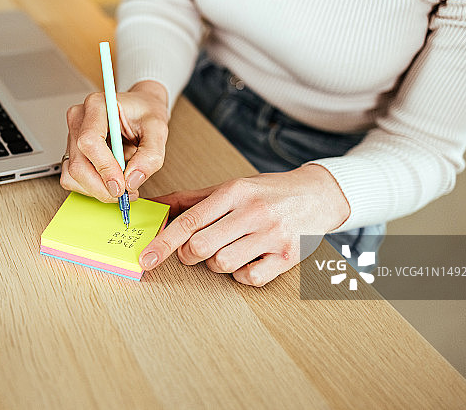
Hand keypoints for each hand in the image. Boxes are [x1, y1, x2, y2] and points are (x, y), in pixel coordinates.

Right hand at [61, 80, 169, 201]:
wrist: (140, 109)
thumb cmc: (145, 113)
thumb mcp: (158, 129)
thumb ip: (150, 155)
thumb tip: (133, 180)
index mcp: (97, 105)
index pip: (89, 141)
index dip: (104, 168)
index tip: (121, 185)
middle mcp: (79, 119)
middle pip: (78, 164)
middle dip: (102, 187)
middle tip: (125, 194)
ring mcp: (72, 136)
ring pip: (73, 174)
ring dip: (97, 189)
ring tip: (121, 185)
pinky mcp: (72, 151)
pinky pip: (72, 178)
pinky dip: (91, 187)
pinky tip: (109, 181)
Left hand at [138, 164, 350, 285]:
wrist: (318, 194)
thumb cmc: (267, 192)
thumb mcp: (230, 187)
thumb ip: (190, 199)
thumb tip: (154, 206)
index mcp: (234, 192)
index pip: (190, 221)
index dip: (164, 242)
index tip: (147, 258)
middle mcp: (253, 212)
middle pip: (201, 246)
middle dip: (190, 254)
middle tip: (195, 251)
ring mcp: (272, 235)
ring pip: (222, 264)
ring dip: (217, 263)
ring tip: (229, 249)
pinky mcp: (288, 257)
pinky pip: (249, 278)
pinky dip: (241, 274)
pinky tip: (248, 260)